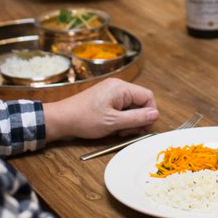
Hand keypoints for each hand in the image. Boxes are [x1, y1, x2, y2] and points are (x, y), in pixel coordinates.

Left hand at [42, 78, 157, 141]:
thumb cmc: (85, 119)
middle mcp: (118, 86)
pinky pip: (121, 107)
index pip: (147, 96)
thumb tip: (155, 115)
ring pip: (131, 106)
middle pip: (140, 101)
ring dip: (129, 120)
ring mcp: (111, 91)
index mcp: (121, 88)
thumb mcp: (113, 122)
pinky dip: (121, 118)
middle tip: (127, 132)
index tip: (143, 128)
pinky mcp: (105, 98)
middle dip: (138, 118)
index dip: (149, 113)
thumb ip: (136, 118)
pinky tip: (112, 127)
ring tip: (118, 131)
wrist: (61, 119)